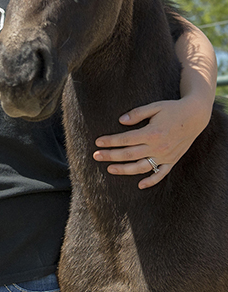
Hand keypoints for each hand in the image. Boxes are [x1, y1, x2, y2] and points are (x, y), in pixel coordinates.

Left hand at [93, 96, 210, 188]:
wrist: (195, 116)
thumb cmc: (172, 109)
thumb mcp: (154, 107)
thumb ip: (137, 114)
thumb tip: (121, 121)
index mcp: (152, 132)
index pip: (126, 139)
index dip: (110, 141)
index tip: (98, 142)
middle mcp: (158, 147)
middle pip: (129, 154)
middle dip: (111, 155)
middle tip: (96, 156)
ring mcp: (165, 156)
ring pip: (141, 167)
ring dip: (124, 170)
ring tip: (110, 169)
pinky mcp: (172, 160)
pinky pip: (161, 174)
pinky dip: (150, 181)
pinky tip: (139, 185)